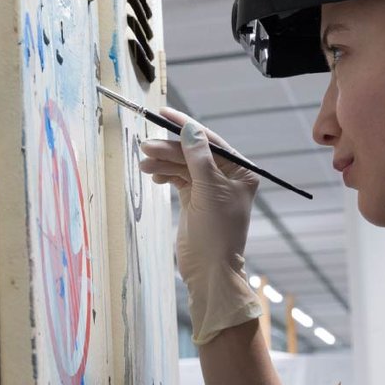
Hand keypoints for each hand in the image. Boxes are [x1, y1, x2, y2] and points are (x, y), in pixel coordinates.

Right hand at [138, 109, 261, 342]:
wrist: (210, 270)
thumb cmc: (217, 232)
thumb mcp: (208, 190)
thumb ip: (198, 157)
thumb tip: (190, 128)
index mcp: (240, 171)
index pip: (210, 141)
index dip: (187, 127)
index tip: (164, 114)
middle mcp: (226, 176)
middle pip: (193, 152)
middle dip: (170, 148)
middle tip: (145, 147)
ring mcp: (209, 188)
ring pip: (183, 165)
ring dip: (164, 162)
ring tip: (144, 163)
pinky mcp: (194, 199)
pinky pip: (178, 178)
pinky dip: (165, 174)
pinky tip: (153, 174)